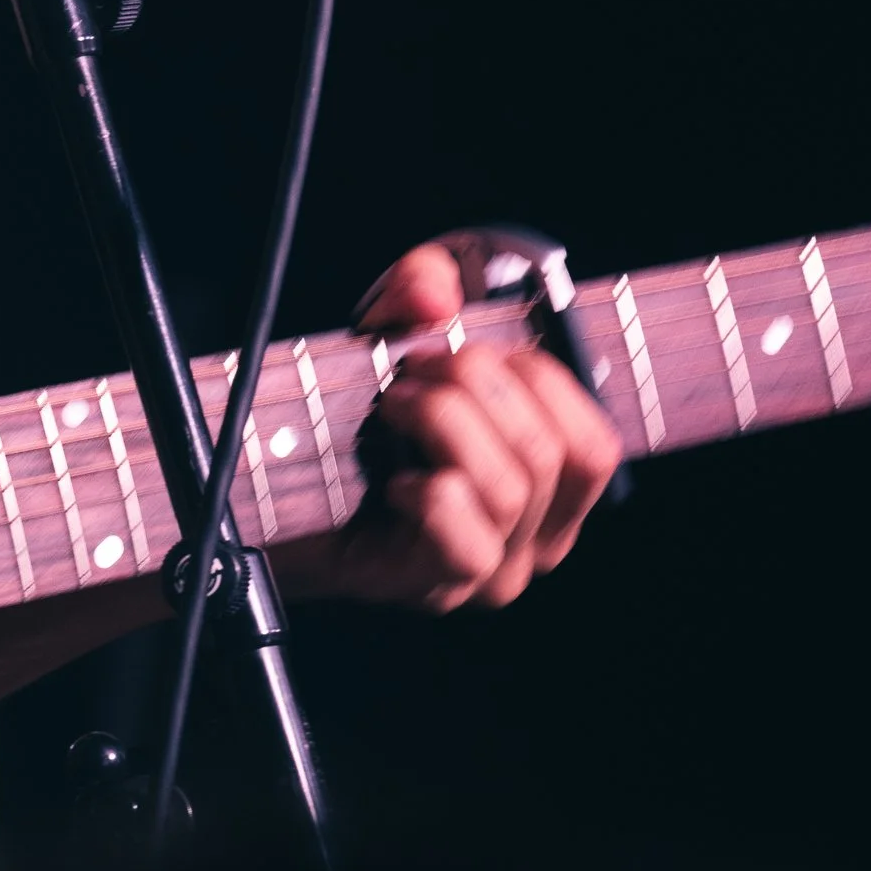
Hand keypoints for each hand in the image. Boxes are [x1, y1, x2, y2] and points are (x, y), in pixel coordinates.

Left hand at [273, 241, 622, 611]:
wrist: (278, 487)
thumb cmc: (360, 410)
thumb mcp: (398, 326)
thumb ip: (424, 284)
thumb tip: (434, 297)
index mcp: (552, 490)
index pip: (592, 446)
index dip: (539, 379)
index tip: (470, 347)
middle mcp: (535, 540)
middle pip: (547, 455)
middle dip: (477, 386)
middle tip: (413, 364)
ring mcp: (488, 572)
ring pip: (509, 490)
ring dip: (444, 424)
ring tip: (391, 406)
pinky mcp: (434, 587)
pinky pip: (463, 540)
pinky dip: (430, 494)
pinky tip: (392, 479)